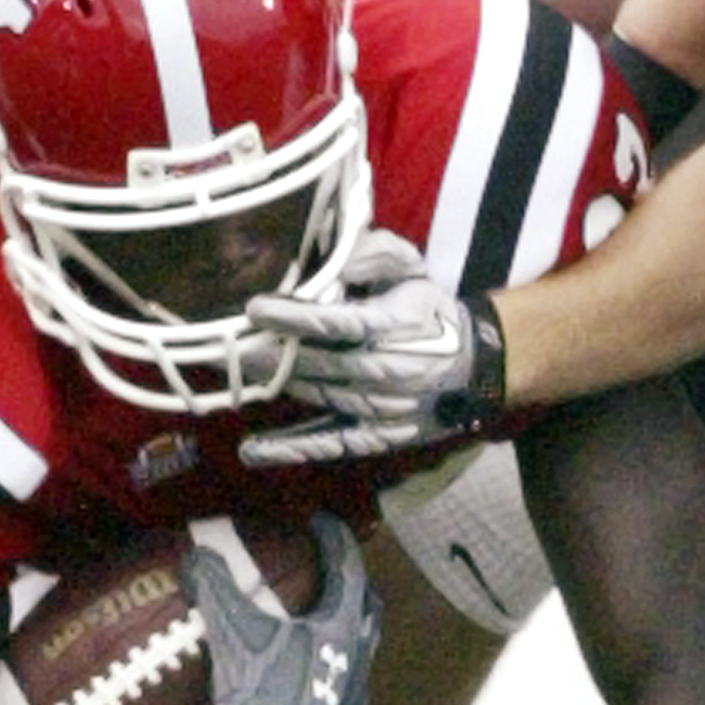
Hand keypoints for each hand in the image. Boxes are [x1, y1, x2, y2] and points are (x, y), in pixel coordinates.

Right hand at [184, 512, 378, 704]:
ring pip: (362, 661)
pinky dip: (335, 684)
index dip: (336, 542)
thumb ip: (215, 587)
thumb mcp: (231, 633)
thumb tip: (195, 554)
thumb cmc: (253, 691)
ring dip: (348, 640)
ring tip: (325, 631)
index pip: (348, 572)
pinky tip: (314, 688)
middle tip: (336, 573)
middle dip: (356, 589)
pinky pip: (346, 702)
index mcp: (341, 632)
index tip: (323, 522)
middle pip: (368, 615)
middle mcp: (359, 666)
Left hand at [241, 233, 505, 467]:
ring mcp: (382, 410)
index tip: (255, 307)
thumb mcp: (412, 271)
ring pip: (320, 398)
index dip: (295, 316)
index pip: (340, 323)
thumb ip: (376, 254)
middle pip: (321, 365)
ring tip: (233, 373)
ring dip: (275, 387)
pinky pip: (330, 445)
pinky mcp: (377, 438)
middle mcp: (390, 371)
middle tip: (227, 345)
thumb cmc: (431, 313)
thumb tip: (338, 257)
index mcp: (398, 326)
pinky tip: (253, 450)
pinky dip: (291, 449)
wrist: (477, 368)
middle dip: (271, 354)